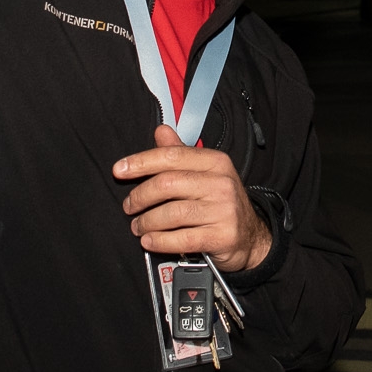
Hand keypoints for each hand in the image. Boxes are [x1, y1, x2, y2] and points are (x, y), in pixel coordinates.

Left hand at [115, 125, 270, 273]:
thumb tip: (161, 131)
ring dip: (147, 221)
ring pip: (172, 214)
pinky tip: (150, 240)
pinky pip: (182, 239)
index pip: (171, 156)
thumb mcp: (205, 173)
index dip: (140, 162)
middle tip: (129, 206)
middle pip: (167, 184)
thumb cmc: (220, 203)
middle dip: (140, 196)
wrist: (251, 237)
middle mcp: (221, 183)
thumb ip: (180, 153)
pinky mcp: (222, 236)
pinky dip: (159, 241)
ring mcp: (224, 211)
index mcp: (216, 162)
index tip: (119, 170)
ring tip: (138, 226)